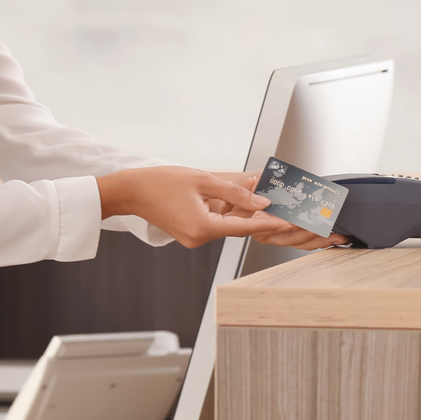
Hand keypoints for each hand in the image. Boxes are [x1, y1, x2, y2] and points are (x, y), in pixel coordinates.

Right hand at [98, 166, 295, 248]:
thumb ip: (234, 193)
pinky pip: (215, 223)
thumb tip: (261, 202)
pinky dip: (226, 212)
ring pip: (227, 224)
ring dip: (240, 210)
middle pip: (237, 226)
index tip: (289, 223)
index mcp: (203, 227)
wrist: (131, 191)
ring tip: (257, 192)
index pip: (245, 227)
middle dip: (256, 212)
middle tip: (279, 201)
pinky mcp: (189, 234)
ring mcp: (193, 238)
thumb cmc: (161, 182)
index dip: (269, 223)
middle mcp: (199, 238)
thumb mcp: (203, 181)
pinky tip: (235, 197)